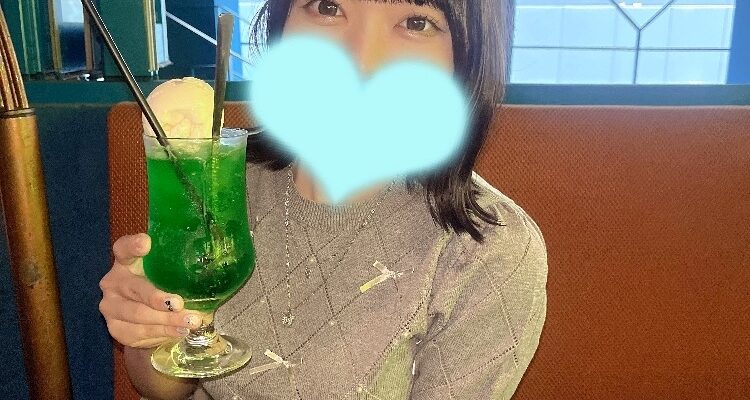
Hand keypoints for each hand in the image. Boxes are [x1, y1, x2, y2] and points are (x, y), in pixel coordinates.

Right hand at [99, 233, 201, 347]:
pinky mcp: (116, 328)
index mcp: (127, 262)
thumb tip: (217, 271)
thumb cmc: (164, 290)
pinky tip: (179, 331)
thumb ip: (182, 270)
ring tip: (190, 322)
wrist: (148, 323)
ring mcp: (111, 306)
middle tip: (178, 303)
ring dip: (166, 320)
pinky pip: (139, 332)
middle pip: (134, 287)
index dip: (132, 245)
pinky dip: (162, 332)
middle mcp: (114, 282)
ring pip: (138, 314)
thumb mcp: (171, 276)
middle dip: (156, 297)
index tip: (146, 243)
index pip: (124, 249)